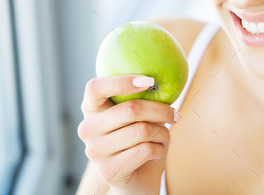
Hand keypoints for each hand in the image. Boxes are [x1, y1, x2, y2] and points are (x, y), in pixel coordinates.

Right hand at [78, 75, 181, 194]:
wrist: (135, 181)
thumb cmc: (138, 142)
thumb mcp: (139, 118)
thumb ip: (143, 101)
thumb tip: (165, 85)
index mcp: (91, 109)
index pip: (95, 88)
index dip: (121, 81)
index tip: (149, 81)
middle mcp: (87, 129)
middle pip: (130, 109)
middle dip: (160, 110)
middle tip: (175, 114)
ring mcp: (95, 151)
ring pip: (141, 130)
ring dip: (163, 133)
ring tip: (166, 137)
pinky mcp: (108, 170)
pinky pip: (145, 150)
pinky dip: (159, 149)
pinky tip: (159, 151)